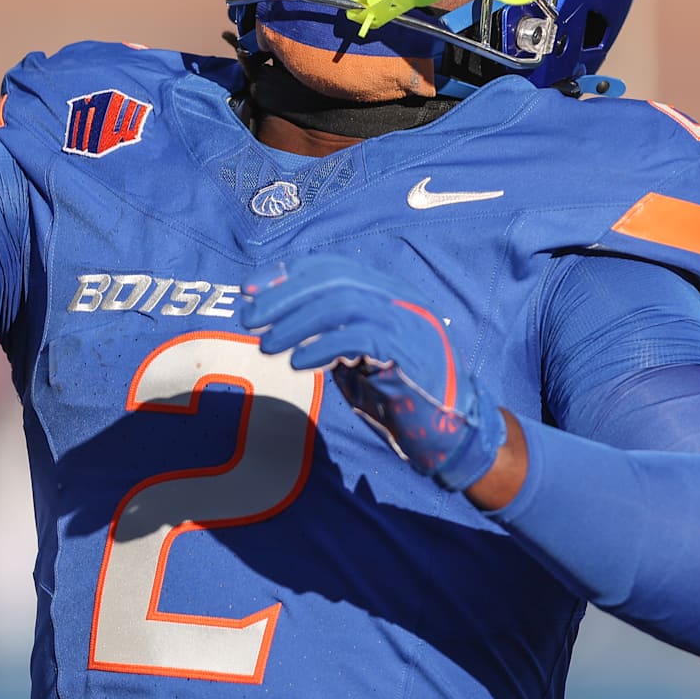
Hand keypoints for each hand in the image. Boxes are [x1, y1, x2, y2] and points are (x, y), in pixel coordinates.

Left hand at [240, 255, 507, 491]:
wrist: (450, 431)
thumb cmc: (397, 394)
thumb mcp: (354, 356)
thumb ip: (326, 333)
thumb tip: (273, 318)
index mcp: (386, 293)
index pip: (330, 266)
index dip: (286, 275)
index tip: (249, 290)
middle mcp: (399, 299)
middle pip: (333, 277)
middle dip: (284, 295)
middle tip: (251, 319)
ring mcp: (408, 321)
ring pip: (344, 301)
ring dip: (297, 322)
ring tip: (269, 345)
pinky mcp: (410, 351)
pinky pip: (360, 336)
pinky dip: (322, 346)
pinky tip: (299, 363)